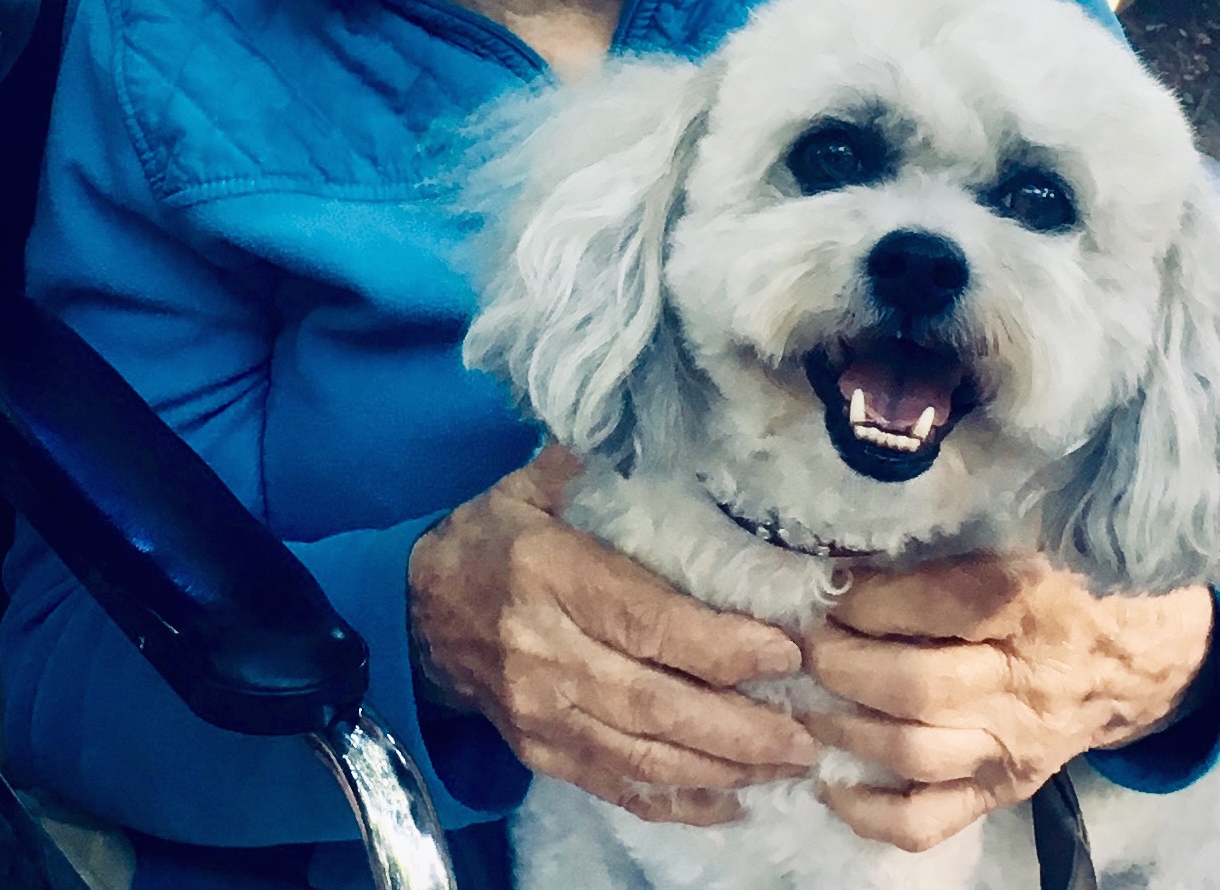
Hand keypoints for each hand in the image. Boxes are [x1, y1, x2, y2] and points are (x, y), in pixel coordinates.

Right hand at [407, 447, 818, 825]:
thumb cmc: (486, 544)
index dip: (718, 645)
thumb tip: (642, 417)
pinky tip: (731, 798)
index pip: (643, 621)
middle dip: (738, 727)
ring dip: (723, 769)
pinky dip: (676, 802)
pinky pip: (616, 786)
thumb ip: (582, 466)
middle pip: (651, 702)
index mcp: (547, 576)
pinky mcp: (540, 753)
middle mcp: (543, 651)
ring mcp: (540, 712)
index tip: (783, 653)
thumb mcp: (521, 490)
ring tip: (788, 765)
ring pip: (642, 754)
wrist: (414, 615)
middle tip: (806, 734)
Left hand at [801, 553, 1213, 851]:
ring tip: (807, 696)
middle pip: (915, 687)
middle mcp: (1028, 685)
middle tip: (803, 641)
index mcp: (1036, 606)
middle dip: (840, 663)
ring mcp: (1016, 746)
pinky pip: (930, 819)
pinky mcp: (1007, 788)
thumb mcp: (1034, 535)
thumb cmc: (1078, 580)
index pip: (938, 605)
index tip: (828, 584)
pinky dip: (871, 812)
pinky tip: (830, 782)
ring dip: (844, 725)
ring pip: (914, 751)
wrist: (1156, 655)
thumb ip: (959, 534)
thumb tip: (856, 532)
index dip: (868, 598)